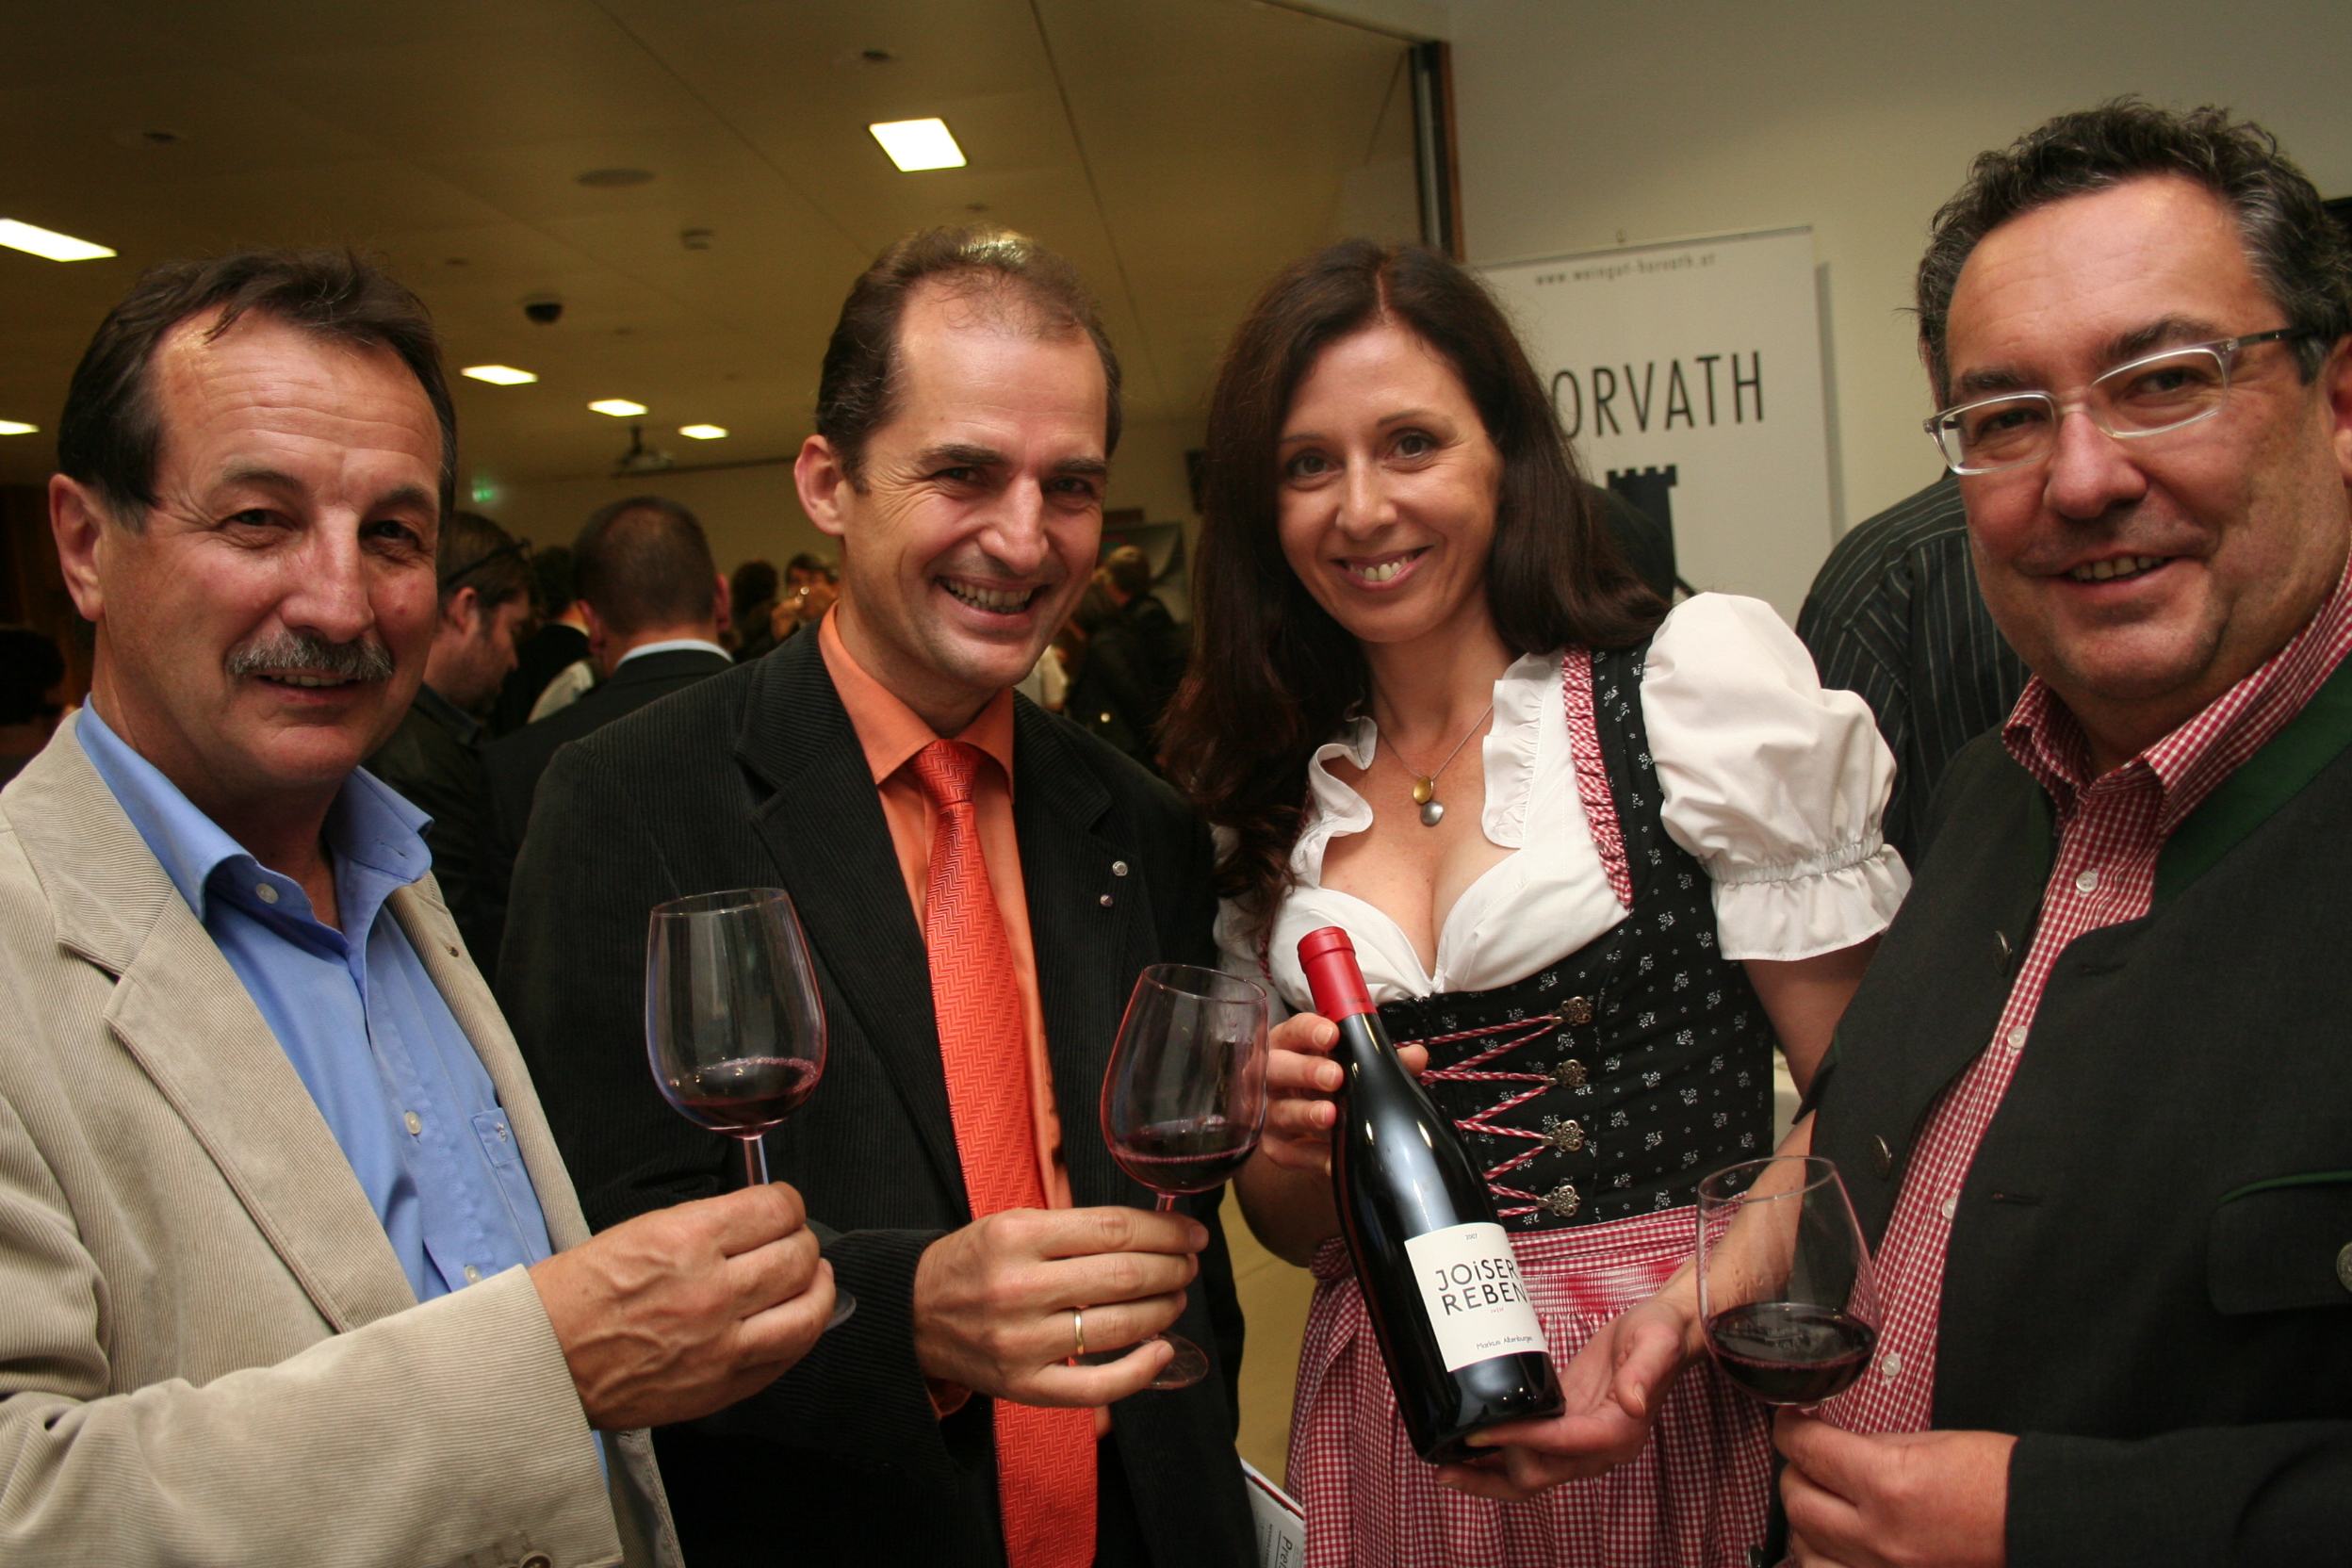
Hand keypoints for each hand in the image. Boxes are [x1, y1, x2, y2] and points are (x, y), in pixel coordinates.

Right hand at [531, 1182, 835, 1430]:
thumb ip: (708, 1225)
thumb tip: (756, 1221)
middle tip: (794, 1240)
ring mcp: (721, 1343)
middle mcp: (711, 1291)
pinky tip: (797, 1320)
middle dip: (803, 1241)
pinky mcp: (721, 1385)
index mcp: (687, 1241)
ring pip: (808, 1310)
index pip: (775, 1209)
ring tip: (814, 1278)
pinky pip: (787, 1357)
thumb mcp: (640, 1229)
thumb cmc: (576, 1295)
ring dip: (819, 1287)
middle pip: (799, 1256)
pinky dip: (802, 1334)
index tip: (784, 1207)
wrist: (542, 1359)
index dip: (787, 1203)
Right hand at [912, 1205, 1205, 1405]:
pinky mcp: (1024, 1384)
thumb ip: (1074, 1227)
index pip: (1113, 1230)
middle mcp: (1020, 1288)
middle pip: (1124, 1276)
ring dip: (1163, 1310)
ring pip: (1118, 1326)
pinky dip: (1140, 1371)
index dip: (1165, 1232)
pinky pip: (1097, 1386)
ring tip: (1175, 1297)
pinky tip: (1162, 1350)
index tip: (1192, 1234)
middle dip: (1171, 1268)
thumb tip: (1151, 1231)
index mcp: (1018, 1236)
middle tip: (1188, 1265)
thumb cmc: (973, 1263)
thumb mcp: (1011, 1223)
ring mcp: (1023, 1342)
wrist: (911, 1314)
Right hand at [1258, 1012, 1429, 1175]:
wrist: (1315, 1130)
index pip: (1294, 1030)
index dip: (1310, 1031)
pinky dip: (1312, 1155)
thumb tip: (1416, 1056)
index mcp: (1291, 1045)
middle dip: (1305, 1070)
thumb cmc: (1332, 1084)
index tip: (1332, 1035)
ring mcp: (1270, 1111)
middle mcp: (1273, 1075)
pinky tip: (1331, 1155)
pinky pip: (1290, 1152)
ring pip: (1281, 1111)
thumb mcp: (1356, 1067)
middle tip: (1335, 1076)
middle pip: (1277, 1067)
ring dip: (1306, 1113)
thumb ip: (1383, 1060)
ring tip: (1331, 1115)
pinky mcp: (1275, 1146)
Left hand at [1434, 1288, 1695, 1499]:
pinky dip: (1498, 1457)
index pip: (1561, 1444)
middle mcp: (1598, 1448)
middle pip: (1539, 1476)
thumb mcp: (1655, 1344)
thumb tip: (1632, 1403)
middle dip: (1492, 1473)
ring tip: (1444, 1467)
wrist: (1664, 1333)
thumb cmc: (1660, 1335)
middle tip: (1447, 1460)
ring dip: (1488, 1476)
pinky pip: (1529, 1454)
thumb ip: (1644, 1372)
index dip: (1520, 1441)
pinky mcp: (1565, 1427)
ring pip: (1530, 1474)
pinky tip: (1469, 1449)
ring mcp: (1580, 1442)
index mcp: (1618, 1431)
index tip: (1480, 1432)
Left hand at [1777, 1411, 2012, 1567]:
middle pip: (1798, 1501)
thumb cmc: (2004, 1485)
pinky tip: (1836, 1545)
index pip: (1809, 1451)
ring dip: (1806, 1523)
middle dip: (1795, 1471)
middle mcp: (1881, 1539)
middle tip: (1806, 1459)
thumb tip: (1837, 1447)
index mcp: (1890, 1486)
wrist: (2046, 1527)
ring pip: (1807, 1551)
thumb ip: (1875, 1448)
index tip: (1792, 1422)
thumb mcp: (1934, 1445)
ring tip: (1821, 1504)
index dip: (1791, 1429)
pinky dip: (1827, 1559)